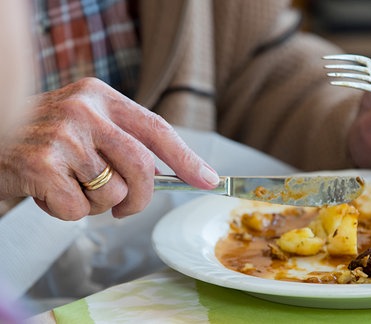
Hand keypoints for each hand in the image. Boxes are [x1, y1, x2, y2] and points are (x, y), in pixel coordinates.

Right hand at [0, 78, 218, 219]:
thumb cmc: (42, 137)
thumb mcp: (84, 122)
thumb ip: (122, 140)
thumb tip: (169, 173)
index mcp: (99, 96)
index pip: (156, 129)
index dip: (186, 159)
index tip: (208, 180)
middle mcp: (83, 111)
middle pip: (142, 167)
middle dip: (141, 197)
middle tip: (125, 208)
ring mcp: (61, 137)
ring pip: (111, 193)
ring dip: (96, 203)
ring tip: (70, 186)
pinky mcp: (39, 166)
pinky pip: (79, 210)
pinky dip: (67, 212)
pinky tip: (48, 193)